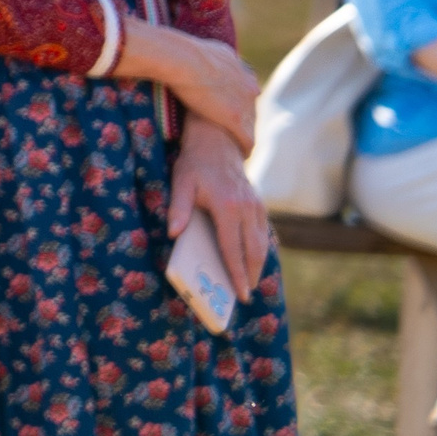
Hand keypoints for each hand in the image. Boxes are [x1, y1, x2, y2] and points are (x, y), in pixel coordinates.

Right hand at [124, 25, 258, 155]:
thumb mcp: (203, 48)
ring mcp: (244, 103)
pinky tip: (240, 157)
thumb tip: (200, 56)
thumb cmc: (181, 51)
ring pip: (251, 125)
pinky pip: (247, 141)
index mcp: (239, 69)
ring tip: (235, 148)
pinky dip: (244, 149)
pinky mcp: (236, 120)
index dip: (236, 101)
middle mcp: (248, 86)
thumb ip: (211, 56)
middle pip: (251, 108)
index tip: (225, 110)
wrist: (181, 59)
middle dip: (242, 119)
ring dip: (243, 136)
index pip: (245, 89)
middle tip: (230, 132)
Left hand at [168, 124, 269, 303]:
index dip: (237, 273)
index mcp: (227, 206)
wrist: (217, 141)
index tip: (240, 293)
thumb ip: (178, 208)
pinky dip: (260, 248)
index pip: (233, 248)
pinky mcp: (260, 203)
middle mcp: (247, 208)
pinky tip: (253, 260)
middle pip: (253, 250)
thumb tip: (173, 234)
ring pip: (262, 242)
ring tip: (249, 282)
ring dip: (258, 264)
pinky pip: (263, 232)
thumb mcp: (181, 183)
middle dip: (251, 275)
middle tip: (245, 295)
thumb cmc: (195, 164)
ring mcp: (256, 206)